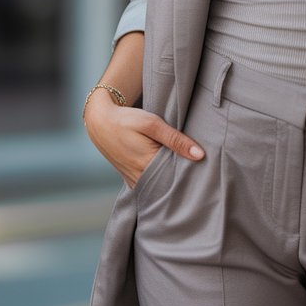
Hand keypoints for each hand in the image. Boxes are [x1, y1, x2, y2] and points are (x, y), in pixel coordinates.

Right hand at [84, 95, 203, 187]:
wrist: (100, 121)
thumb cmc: (127, 120)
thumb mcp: (152, 124)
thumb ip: (176, 140)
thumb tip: (200, 155)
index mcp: (147, 165)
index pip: (176, 177)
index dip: (191, 172)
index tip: (205, 169)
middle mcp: (140, 178)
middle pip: (168, 183)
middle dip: (182, 178)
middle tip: (200, 171)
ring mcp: (134, 180)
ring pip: (159, 186)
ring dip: (171, 179)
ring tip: (188, 171)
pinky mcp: (130, 178)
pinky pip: (149, 185)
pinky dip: (159, 180)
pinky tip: (169, 172)